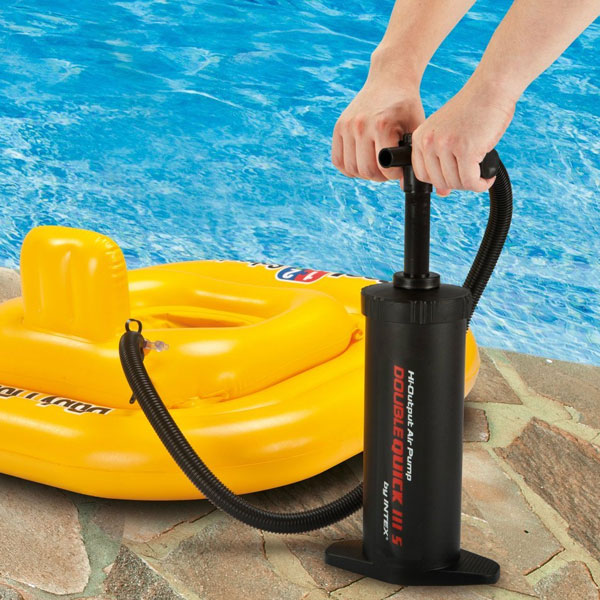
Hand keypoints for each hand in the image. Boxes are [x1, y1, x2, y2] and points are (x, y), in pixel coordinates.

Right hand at [332, 73, 424, 182]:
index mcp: (381, 125)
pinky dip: (348, 168)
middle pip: (366, 171)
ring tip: (375, 166)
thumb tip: (405, 185)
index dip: (394, 176)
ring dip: (364, 174)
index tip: (400, 170)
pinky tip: (361, 162)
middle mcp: (360, 125)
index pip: (385, 168)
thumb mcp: (416, 127)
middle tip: (388, 170)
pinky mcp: (338, 127)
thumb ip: (412, 156)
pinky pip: (338, 161)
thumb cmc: (406, 106)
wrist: (389, 79)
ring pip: (351, 169)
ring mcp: (346, 126)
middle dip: (379, 177)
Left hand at [411, 78, 515, 195]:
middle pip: (439, 182)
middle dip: (458, 184)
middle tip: (472, 175)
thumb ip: (441, 159)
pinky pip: (471, 181)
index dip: (439, 182)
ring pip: (456, 183)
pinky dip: (481, 184)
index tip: (454, 178)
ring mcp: (446, 146)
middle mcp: (429, 141)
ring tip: (481, 174)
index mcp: (421, 137)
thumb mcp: (448, 133)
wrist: (492, 87)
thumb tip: (442, 193)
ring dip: (472, 184)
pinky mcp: (466, 150)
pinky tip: (487, 177)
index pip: (422, 175)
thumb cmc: (474, 110)